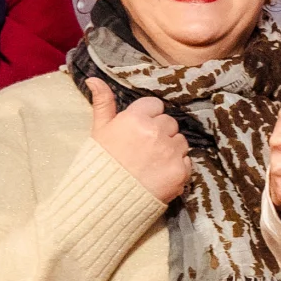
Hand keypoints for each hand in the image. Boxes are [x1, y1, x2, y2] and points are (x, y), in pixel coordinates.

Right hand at [86, 77, 193, 204]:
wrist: (106, 202)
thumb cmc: (100, 164)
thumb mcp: (99, 131)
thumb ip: (102, 103)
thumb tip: (94, 78)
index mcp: (136, 118)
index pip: (155, 106)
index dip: (148, 117)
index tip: (139, 131)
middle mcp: (156, 131)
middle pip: (169, 123)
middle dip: (160, 133)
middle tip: (145, 149)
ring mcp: (170, 151)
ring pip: (180, 141)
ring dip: (171, 149)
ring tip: (152, 163)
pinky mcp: (180, 171)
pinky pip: (186, 161)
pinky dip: (177, 167)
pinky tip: (160, 174)